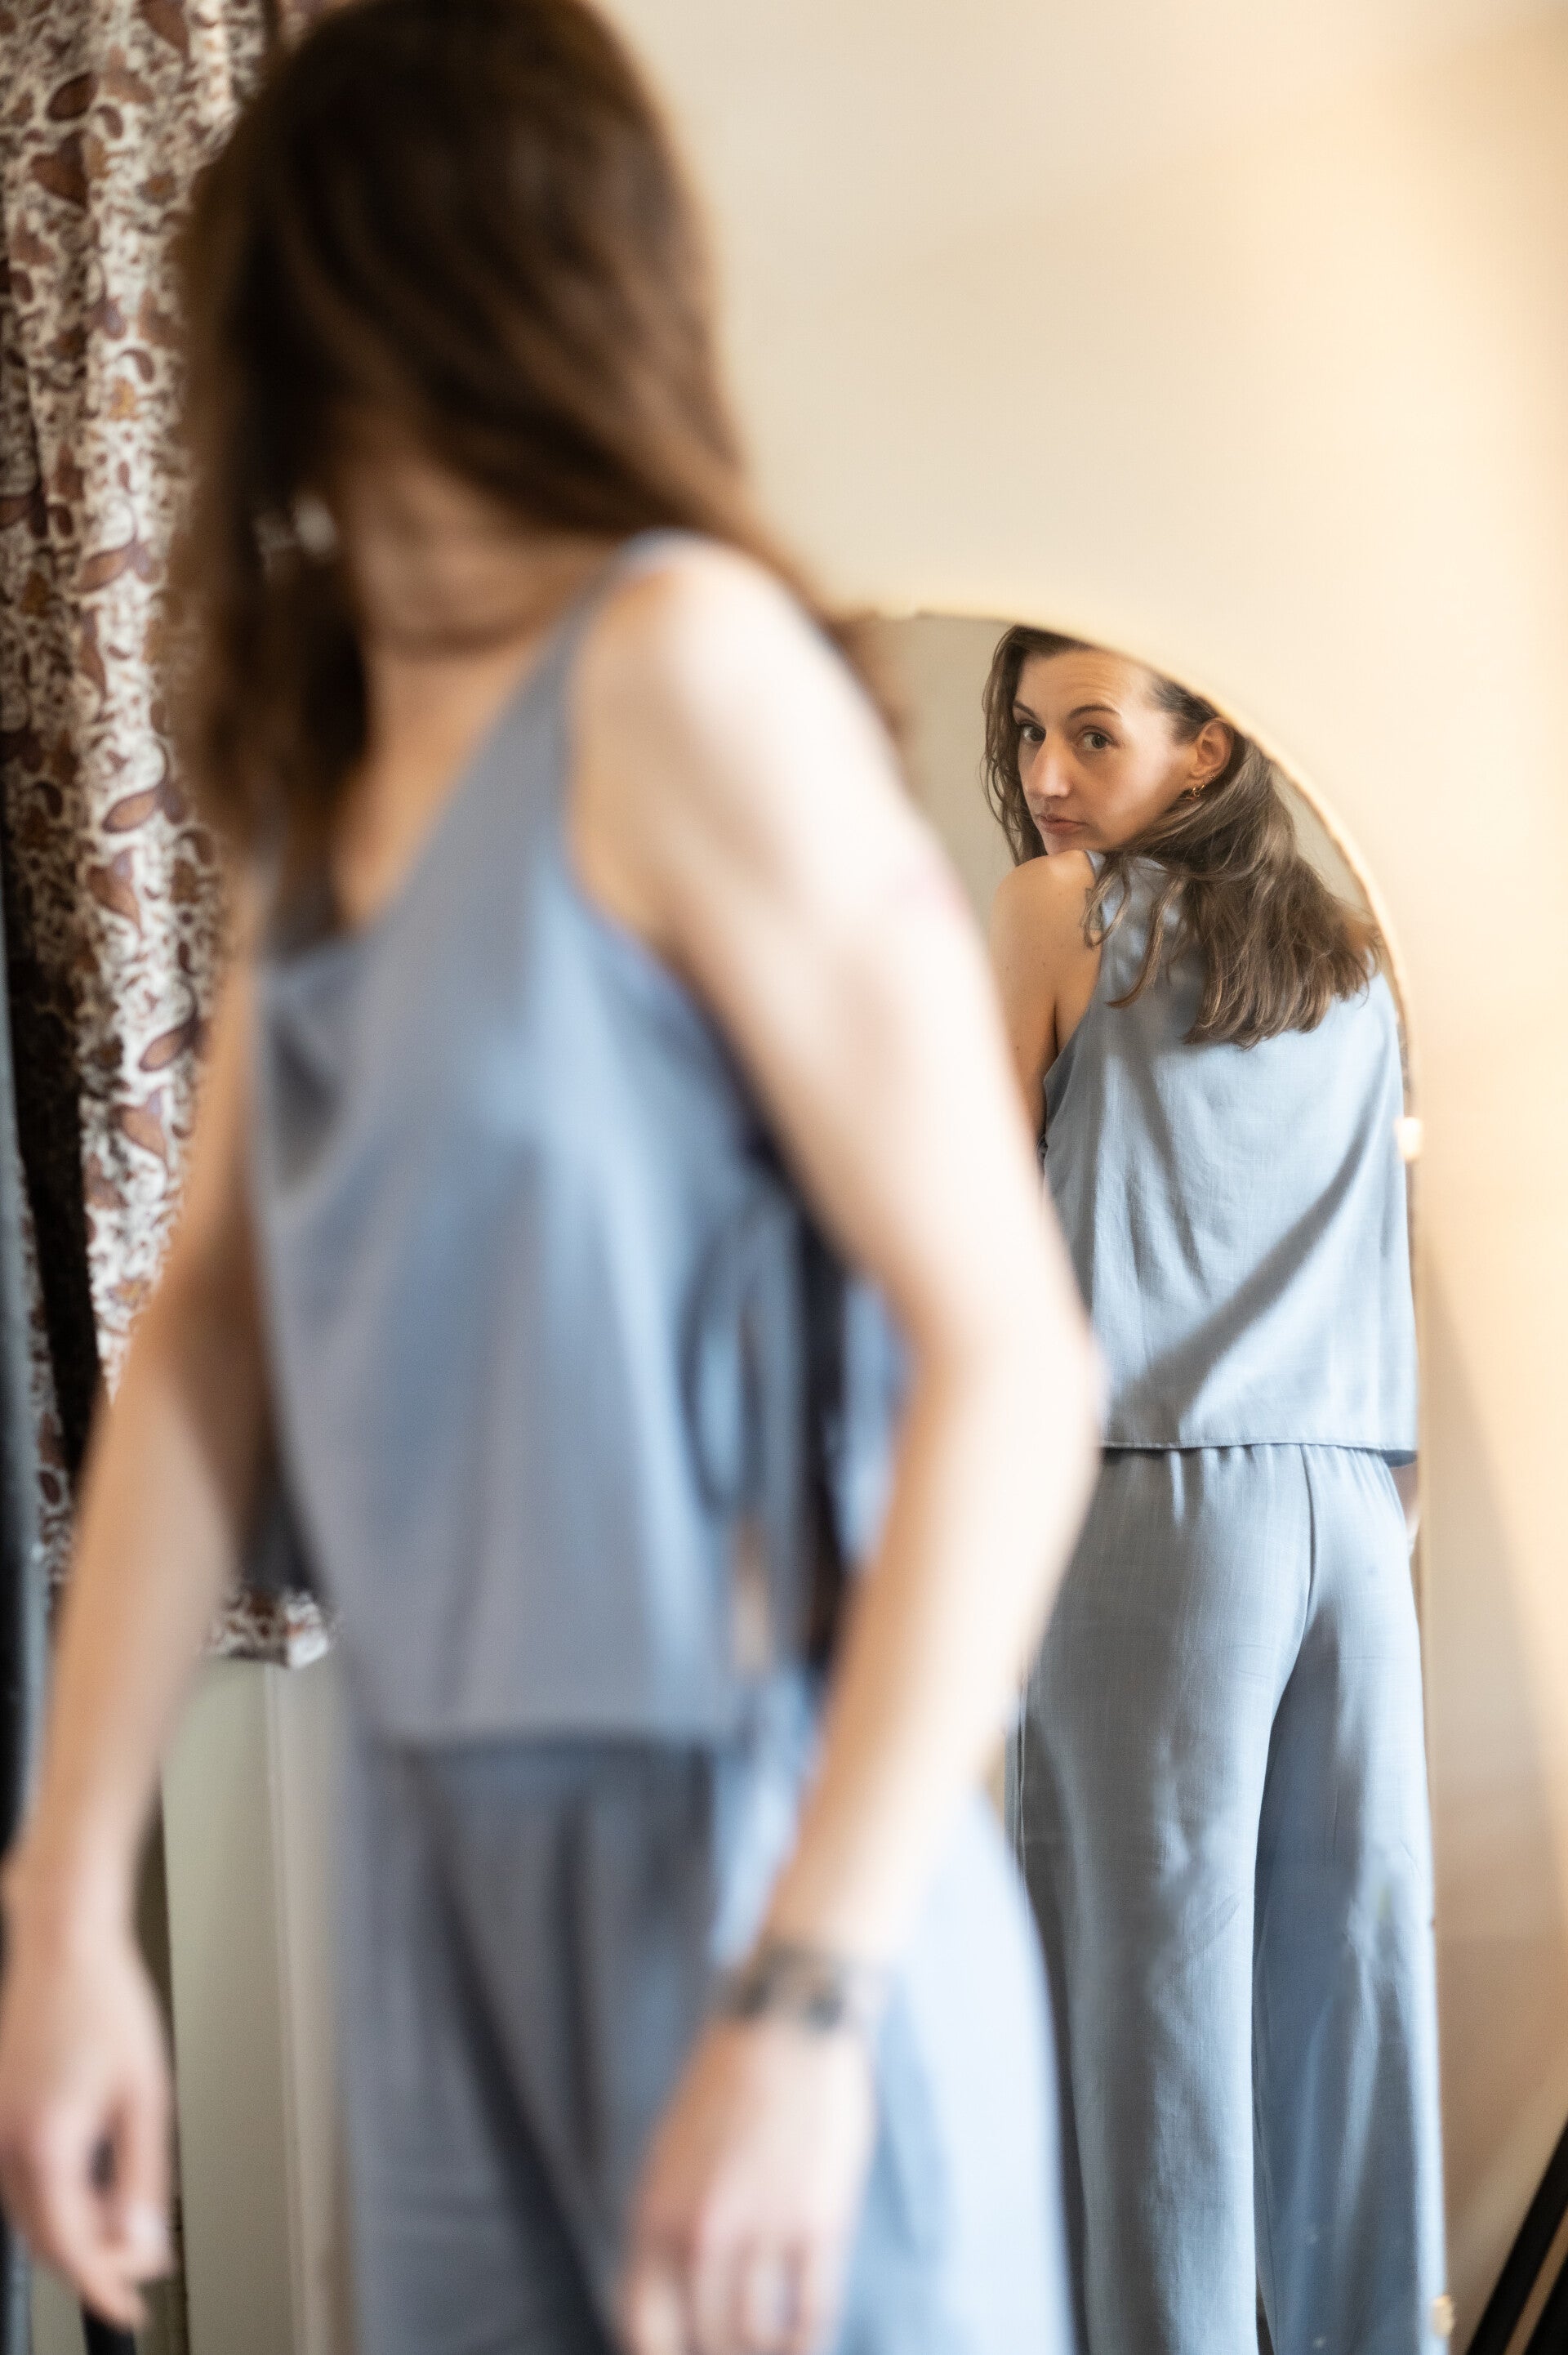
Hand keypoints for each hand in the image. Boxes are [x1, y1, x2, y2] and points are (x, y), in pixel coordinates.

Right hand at [0, 1882, 171, 2327]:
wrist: (64, 1945)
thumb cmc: (104, 2002)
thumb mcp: (144, 2097)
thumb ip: (142, 2178)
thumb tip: (141, 2240)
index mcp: (43, 2143)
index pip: (67, 2248)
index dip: (101, 2287)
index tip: (127, 2309)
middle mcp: (5, 2143)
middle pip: (44, 2240)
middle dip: (94, 2260)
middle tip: (145, 2261)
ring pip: (31, 2214)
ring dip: (76, 2229)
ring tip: (129, 2221)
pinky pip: (23, 2182)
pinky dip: (57, 2198)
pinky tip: (96, 2185)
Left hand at [621, 2013, 875, 2354]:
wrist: (787, 2024)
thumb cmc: (728, 2090)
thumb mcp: (670, 2156)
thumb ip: (665, 2229)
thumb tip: (665, 2308)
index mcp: (655, 2213)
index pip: (643, 2330)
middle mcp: (701, 2230)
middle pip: (705, 2344)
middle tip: (741, 2350)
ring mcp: (762, 2228)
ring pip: (756, 2338)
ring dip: (767, 2353)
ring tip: (776, 2349)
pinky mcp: (818, 2221)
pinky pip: (811, 2312)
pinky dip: (809, 2340)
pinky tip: (808, 2338)